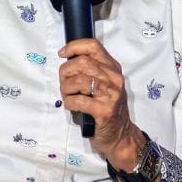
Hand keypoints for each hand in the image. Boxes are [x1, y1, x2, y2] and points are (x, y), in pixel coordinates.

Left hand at [58, 39, 141, 167]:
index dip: (74, 47)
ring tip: (68, 96)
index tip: (62, 54)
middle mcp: (114, 78)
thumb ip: (90, 70)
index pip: (93, 46)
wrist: (120, 135)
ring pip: (78, 80)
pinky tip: (72, 106)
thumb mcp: (102, 84)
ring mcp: (111, 94)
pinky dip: (69, 102)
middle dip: (65, 72)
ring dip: (66, 89)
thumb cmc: (105, 108)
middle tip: (64, 84)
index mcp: (112, 68)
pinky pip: (77, 100)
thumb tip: (67, 58)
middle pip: (81, 63)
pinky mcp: (105, 110)